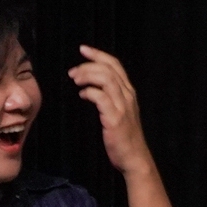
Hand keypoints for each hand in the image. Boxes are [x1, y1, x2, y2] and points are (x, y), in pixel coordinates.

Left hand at [67, 46, 155, 175]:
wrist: (133, 157)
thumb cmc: (123, 136)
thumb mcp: (119, 112)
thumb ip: (109, 98)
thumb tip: (89, 88)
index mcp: (129, 92)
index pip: (115, 65)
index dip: (99, 54)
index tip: (83, 49)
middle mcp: (128, 96)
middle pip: (109, 69)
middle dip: (89, 65)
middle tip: (72, 72)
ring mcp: (123, 106)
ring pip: (106, 79)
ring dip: (88, 76)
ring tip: (75, 80)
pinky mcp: (115, 118)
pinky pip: (101, 98)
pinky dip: (90, 92)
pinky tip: (82, 95)